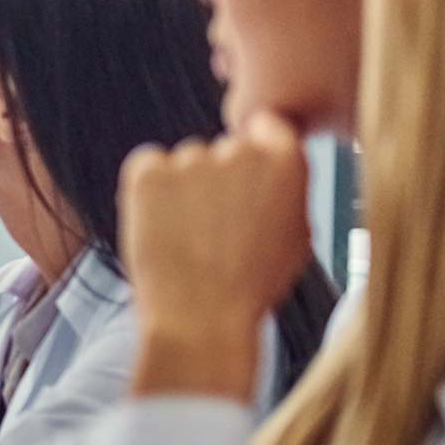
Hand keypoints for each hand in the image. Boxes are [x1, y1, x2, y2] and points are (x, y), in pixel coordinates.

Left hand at [120, 111, 311, 400]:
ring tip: (188, 236)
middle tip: (214, 225)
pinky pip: (147, 166)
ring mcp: (190, 158)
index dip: (255, 154)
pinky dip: (148, 189)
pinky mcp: (147, 171)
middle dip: (219, 178)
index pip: (267, 127)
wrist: (201, 317)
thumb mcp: (296, 235)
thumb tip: (274, 167)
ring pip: (185, 161)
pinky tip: (160, 225)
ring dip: (183, 187)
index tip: (245, 181)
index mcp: (285, 161)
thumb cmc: (251, 286)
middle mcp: (238, 150)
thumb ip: (287, 190)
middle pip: (223, 149)